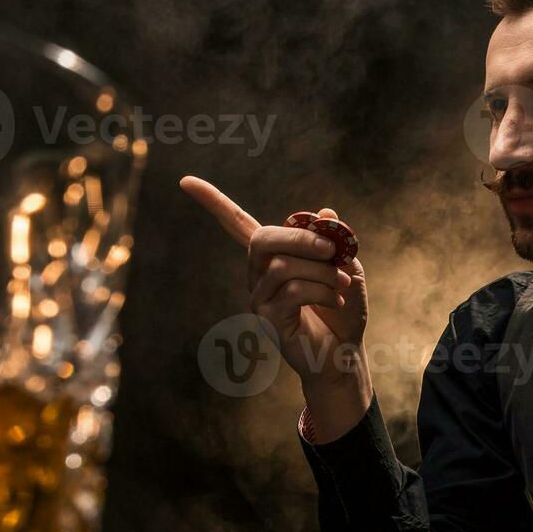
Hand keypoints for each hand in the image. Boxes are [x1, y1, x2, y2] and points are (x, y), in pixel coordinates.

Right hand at [180, 176, 367, 386]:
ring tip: (342, 284)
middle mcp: (258, 274)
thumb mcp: (347, 266)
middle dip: (301, 238)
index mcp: (273, 255)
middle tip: (333, 249)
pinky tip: (335, 302)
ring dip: (321, 271)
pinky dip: (320, 291)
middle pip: (261, 239)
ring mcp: (258, 297)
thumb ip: (334, 240)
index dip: (213, 202)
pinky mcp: (267, 319)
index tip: (185, 180)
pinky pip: (290, 292)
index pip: (237, 223)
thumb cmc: (343, 307)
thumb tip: (326, 212)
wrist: (346, 351)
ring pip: (282, 266)